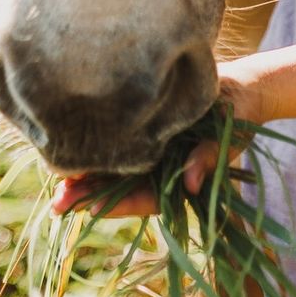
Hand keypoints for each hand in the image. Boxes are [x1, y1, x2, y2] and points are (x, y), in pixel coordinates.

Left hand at [50, 64, 264, 217]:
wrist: (239, 88)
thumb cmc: (236, 115)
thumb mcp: (227, 137)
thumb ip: (208, 159)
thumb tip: (191, 184)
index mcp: (179, 179)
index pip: (145, 199)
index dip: (118, 204)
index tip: (92, 208)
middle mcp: (160, 171)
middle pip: (122, 191)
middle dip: (91, 197)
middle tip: (59, 202)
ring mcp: (152, 154)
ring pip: (114, 174)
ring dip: (86, 180)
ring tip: (56, 186)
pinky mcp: (146, 134)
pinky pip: (117, 149)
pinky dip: (95, 153)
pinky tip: (69, 152)